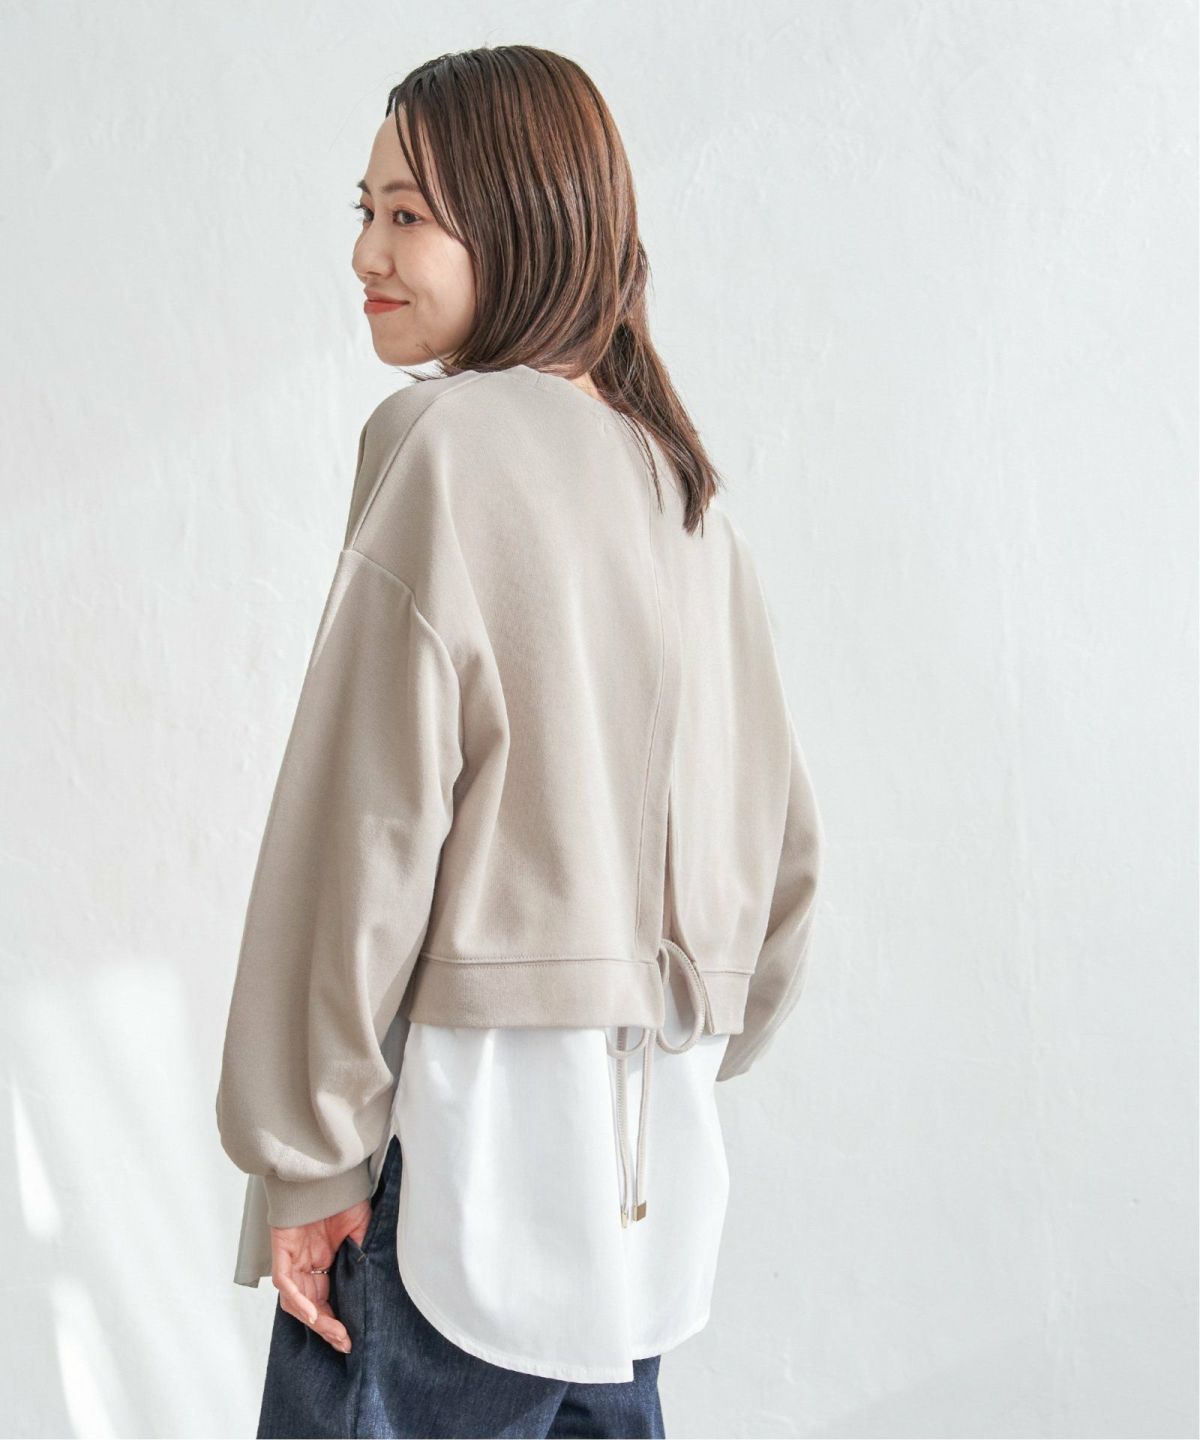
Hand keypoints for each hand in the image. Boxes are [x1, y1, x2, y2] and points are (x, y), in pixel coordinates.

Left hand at [269, 1196, 372, 1352]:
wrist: (324, 1173)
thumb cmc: (341, 1196)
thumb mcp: (361, 1229)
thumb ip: (363, 1255)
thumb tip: (371, 1282)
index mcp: (324, 1260)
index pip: (326, 1299)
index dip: (336, 1320)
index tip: (351, 1338)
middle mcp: (306, 1264)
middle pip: (311, 1305)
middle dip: (327, 1327)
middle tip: (344, 1342)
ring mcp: (293, 1259)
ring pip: (295, 1301)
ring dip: (314, 1319)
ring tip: (334, 1332)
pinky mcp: (281, 1252)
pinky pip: (285, 1283)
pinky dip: (298, 1300)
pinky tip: (314, 1314)